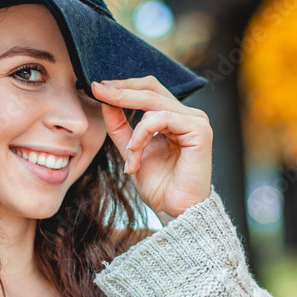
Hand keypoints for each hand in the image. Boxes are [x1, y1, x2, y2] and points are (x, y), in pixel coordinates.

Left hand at [92, 76, 211, 222]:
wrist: (175, 211)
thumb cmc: (159, 186)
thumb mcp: (132, 149)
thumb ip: (121, 126)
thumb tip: (105, 99)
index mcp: (176, 117)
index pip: (148, 89)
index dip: (124, 85)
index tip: (97, 87)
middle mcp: (189, 115)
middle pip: (151, 88)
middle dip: (121, 90)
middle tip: (98, 90)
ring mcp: (196, 120)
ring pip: (152, 103)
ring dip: (133, 130)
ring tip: (129, 155)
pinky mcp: (199, 131)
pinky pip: (161, 118)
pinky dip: (142, 134)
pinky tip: (135, 152)